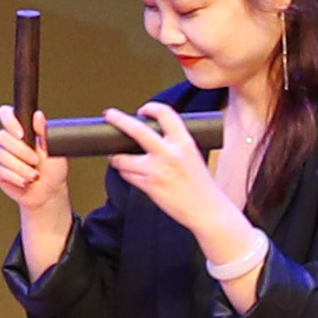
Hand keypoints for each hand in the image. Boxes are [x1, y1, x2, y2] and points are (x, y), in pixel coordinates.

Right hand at [0, 105, 69, 218]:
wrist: (48, 192)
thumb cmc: (53, 170)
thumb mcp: (53, 150)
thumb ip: (44, 133)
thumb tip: (38, 115)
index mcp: (21, 130)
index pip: (6, 114)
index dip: (9, 121)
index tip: (21, 134)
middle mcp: (8, 141)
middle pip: (3, 136)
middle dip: (21, 151)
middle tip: (35, 160)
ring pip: (1, 155)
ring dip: (19, 167)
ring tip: (33, 176)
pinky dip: (13, 176)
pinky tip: (24, 181)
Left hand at [101, 101, 260, 274]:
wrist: (208, 210)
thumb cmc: (201, 185)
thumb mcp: (193, 156)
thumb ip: (175, 144)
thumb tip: (151, 136)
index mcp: (185, 143)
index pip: (166, 115)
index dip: (152, 108)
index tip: (143, 110)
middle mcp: (170, 154)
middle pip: (137, 130)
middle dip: (119, 119)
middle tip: (109, 115)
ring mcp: (157, 171)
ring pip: (124, 158)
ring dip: (117, 157)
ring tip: (117, 157)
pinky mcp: (149, 186)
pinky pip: (127, 175)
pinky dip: (125, 173)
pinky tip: (129, 172)